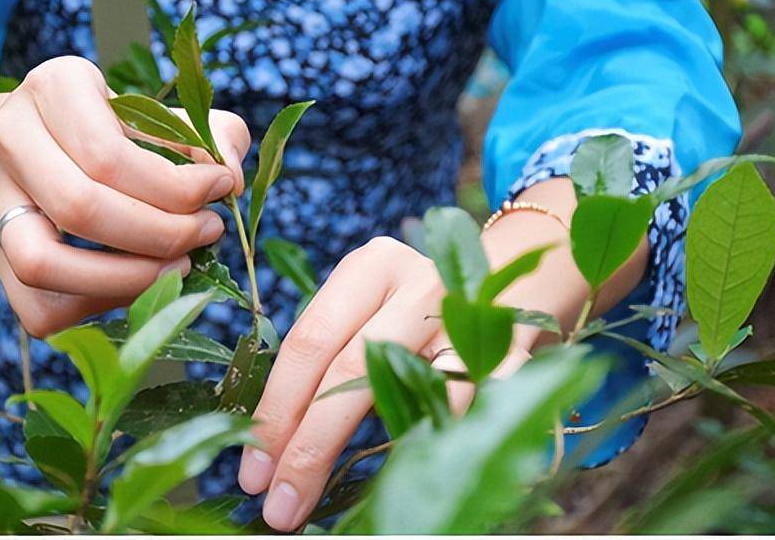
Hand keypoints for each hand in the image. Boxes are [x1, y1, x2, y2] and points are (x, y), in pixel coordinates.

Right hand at [0, 56, 249, 336]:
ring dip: (126, 279)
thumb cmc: (106, 128)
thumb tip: (229, 172)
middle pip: (80, 207)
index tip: (222, 188)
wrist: (26, 145)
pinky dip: (99, 305)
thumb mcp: (157, 112)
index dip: (175, 184)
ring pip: (42, 263)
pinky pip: (39, 307)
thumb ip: (208, 132)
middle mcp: (8, 138)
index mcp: (53, 88)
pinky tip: (143, 284)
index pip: (108, 154)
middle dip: (160, 233)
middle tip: (207, 232)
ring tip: (181, 266)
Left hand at [237, 180, 644, 530]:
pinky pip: (476, 409)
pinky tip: (421, 486)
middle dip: (310, 446)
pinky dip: (448, 448)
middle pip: (351, 370)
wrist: (521, 277)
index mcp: (368, 268)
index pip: (307, 343)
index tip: (253, 472)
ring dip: (380, 461)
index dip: (276, 411)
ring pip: (418, 394)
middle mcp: (419, 284)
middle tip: (281, 504)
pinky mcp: (519, 350)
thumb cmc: (419, 312)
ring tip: (345, 507)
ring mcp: (473, 315)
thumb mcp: (370, 313)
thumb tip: (271, 445)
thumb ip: (328, 362)